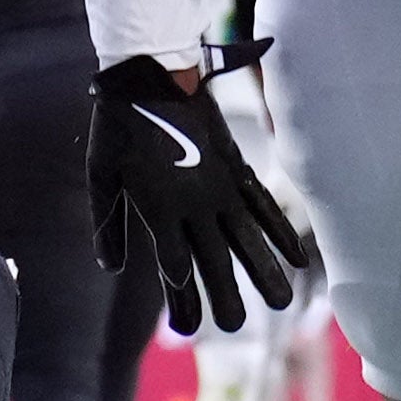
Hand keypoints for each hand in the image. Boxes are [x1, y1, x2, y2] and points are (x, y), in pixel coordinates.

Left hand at [92, 49, 319, 333]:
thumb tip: (112, 267)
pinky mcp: (235, 166)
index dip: (181, 299)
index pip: (173, 265)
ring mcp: (220, 185)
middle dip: (226, 296)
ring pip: (247, 236)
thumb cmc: (117, 125)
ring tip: (283, 302)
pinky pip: (263, 204)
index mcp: (158, 207)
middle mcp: (194, 202)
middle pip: (214, 258)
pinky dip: (281, 230)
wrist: (149, 71)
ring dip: (265, 270)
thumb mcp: (100, 176)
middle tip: (236, 328)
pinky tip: (300, 256)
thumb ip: (106, 223)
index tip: (187, 328)